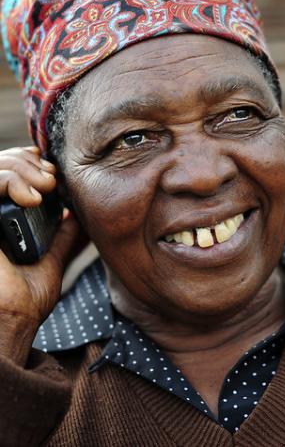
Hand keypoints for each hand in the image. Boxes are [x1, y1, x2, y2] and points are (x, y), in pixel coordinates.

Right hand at [0, 147, 84, 365]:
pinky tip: (32, 199)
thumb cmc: (27, 297)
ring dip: (24, 169)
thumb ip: (63, 236)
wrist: (13, 320)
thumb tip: (77, 216)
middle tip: (52, 180)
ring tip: (46, 188)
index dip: (32, 164)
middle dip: (31, 163)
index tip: (56, 176)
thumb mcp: (52, 259)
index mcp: (5, 220)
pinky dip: (9, 181)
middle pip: (3, 163)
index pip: (11, 172)